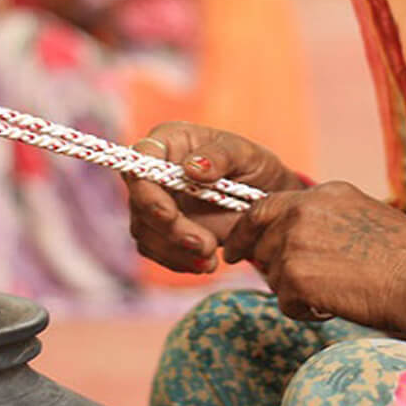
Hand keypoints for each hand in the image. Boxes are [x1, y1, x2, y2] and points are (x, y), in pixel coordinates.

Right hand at [124, 122, 304, 273]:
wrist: (265, 199)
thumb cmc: (253, 166)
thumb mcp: (246, 154)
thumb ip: (220, 156)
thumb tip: (193, 167)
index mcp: (168, 141)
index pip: (139, 160)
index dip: (146, 189)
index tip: (170, 214)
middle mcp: (154, 171)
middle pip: (140, 202)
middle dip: (169, 230)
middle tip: (206, 245)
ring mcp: (155, 201)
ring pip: (145, 231)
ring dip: (175, 251)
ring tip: (211, 258)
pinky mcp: (161, 230)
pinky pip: (156, 250)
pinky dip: (179, 261)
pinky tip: (205, 263)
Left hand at [223, 181, 405, 329]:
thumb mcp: (367, 218)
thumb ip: (330, 221)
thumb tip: (308, 239)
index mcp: (325, 193)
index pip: (267, 207)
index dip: (247, 231)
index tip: (238, 249)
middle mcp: (304, 211)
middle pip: (263, 242)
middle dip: (273, 266)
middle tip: (292, 285)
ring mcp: (295, 242)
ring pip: (273, 273)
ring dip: (295, 290)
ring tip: (334, 293)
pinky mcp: (295, 276)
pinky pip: (285, 301)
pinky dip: (305, 311)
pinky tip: (333, 307)